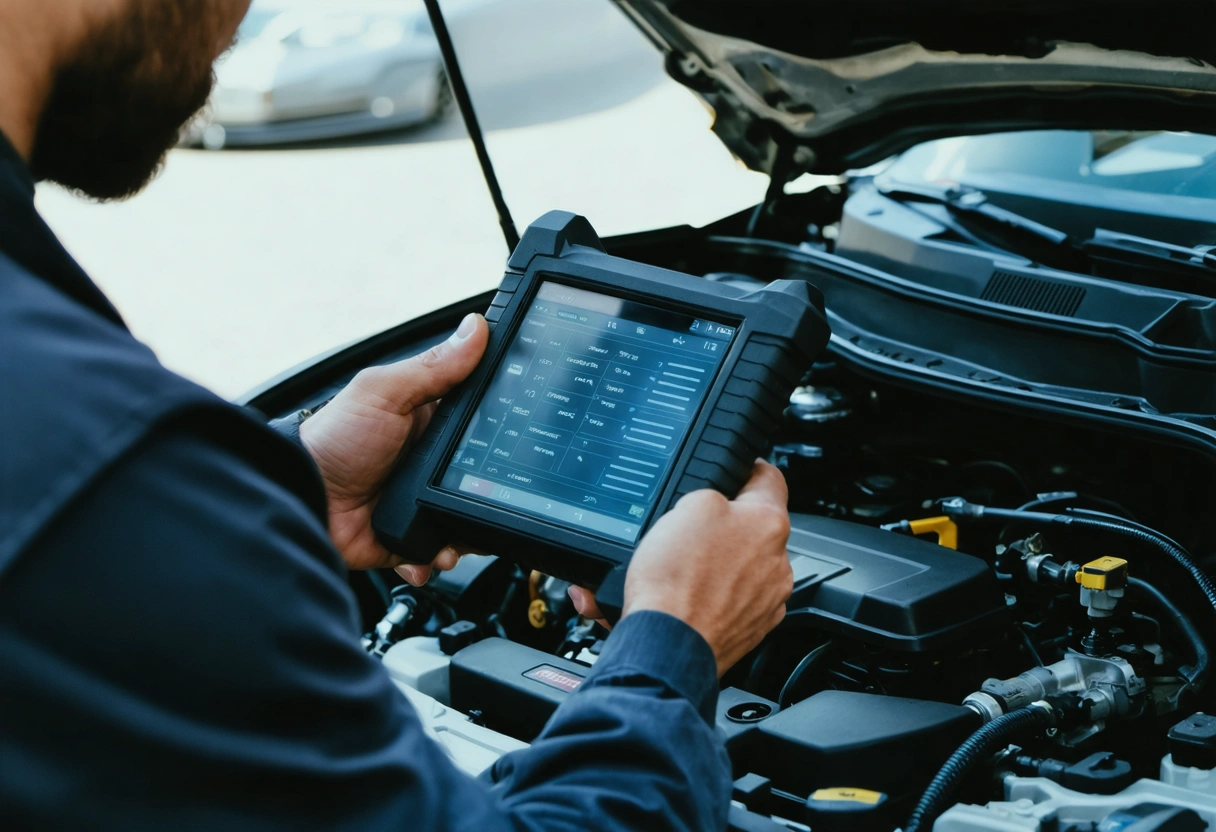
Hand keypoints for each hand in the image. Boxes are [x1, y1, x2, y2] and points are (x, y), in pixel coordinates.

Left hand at [300, 313, 488, 581]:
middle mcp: (430, 463)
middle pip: (483, 477)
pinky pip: (441, 552)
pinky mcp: (411, 538)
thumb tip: (476, 328)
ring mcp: (422, 501)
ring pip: (469, 518)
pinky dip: (440, 556)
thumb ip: (433, 367)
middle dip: (492, 491)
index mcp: (430, 422)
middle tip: (491, 494)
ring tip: (460, 533)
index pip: (481, 422)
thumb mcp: (383, 393)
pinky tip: (433, 553)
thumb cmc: (332, 440)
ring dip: (470, 530)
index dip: (502, 429)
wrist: (302, 499)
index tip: (520, 436)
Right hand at [570, 461, 792, 676]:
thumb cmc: (678, 581)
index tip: (735, 472)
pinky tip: (682, 596)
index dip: (747, 469)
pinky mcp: (749, 629)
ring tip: (679, 570)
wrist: (667, 645)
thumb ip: (714, 494)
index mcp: (769, 524)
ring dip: (715, 564)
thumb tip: (719, 501)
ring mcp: (766, 600)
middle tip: (689, 531)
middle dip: (722, 527)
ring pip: (741, 567)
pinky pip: (730, 600)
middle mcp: (778, 563)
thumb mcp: (689, 506)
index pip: (770, 478)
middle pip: (752, 528)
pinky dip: (709, 596)